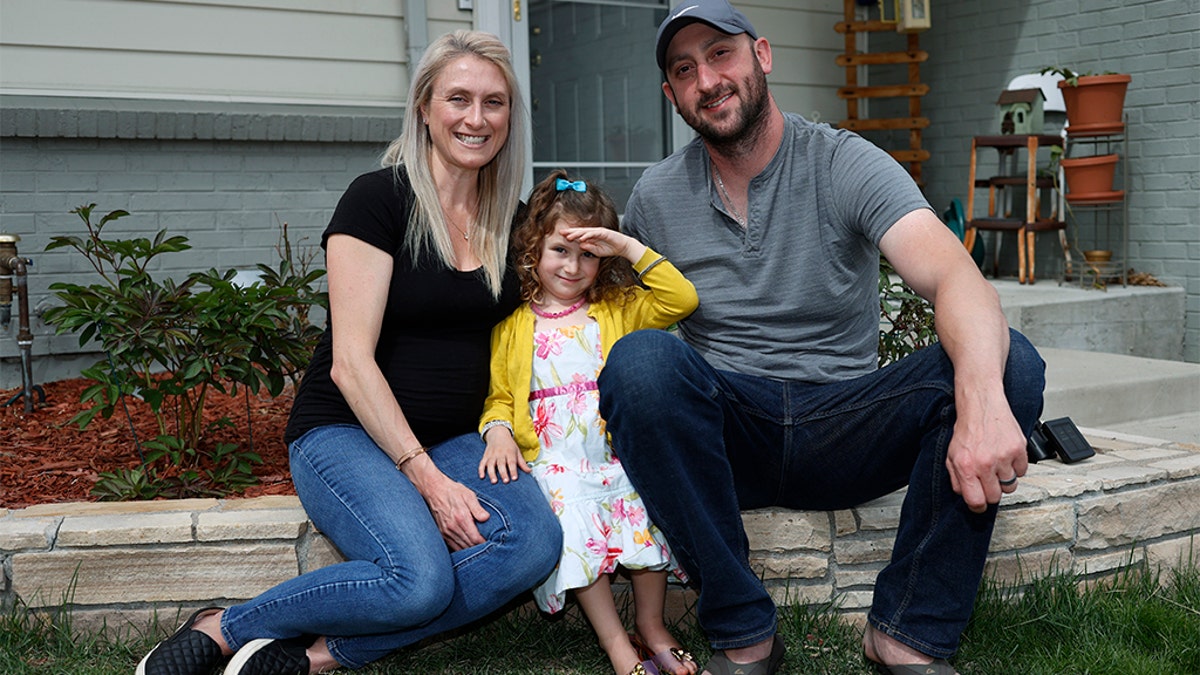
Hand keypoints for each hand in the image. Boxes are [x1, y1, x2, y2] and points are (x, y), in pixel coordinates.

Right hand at [413, 463, 490, 550]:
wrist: (435, 490)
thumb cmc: (454, 491)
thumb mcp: (469, 495)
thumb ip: (477, 508)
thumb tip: (486, 518)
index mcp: (461, 518)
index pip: (475, 538)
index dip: (484, 543)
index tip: (491, 541)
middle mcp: (452, 527)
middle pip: (469, 545)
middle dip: (479, 547)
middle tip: (488, 546)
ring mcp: (446, 531)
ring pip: (461, 548)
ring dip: (471, 549)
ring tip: (479, 547)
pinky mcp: (442, 533)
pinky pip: (453, 546)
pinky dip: (461, 548)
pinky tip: (468, 546)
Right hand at [478, 431, 529, 483]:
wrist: (498, 434)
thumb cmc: (509, 445)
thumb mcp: (517, 452)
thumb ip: (522, 463)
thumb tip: (529, 471)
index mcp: (509, 452)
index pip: (512, 462)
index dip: (513, 470)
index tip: (514, 478)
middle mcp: (500, 454)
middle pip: (501, 464)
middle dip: (503, 473)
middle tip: (505, 481)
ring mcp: (492, 455)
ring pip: (490, 464)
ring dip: (492, 473)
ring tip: (494, 481)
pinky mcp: (485, 456)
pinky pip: (482, 463)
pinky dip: (481, 470)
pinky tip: (482, 476)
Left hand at [562, 227, 645, 262]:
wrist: (623, 247)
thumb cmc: (610, 248)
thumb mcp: (597, 251)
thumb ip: (589, 248)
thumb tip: (580, 245)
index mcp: (591, 236)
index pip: (578, 234)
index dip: (570, 234)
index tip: (561, 236)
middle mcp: (593, 232)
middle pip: (579, 231)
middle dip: (570, 231)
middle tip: (560, 232)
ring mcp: (598, 231)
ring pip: (585, 231)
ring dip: (576, 233)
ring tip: (569, 236)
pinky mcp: (604, 232)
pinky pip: (594, 234)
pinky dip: (587, 235)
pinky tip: (581, 238)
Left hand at [945, 395, 1028, 512]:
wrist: (981, 406)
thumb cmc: (967, 430)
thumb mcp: (951, 456)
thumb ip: (956, 479)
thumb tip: (966, 496)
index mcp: (966, 467)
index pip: (976, 501)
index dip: (978, 506)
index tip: (979, 504)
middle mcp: (985, 464)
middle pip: (995, 497)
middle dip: (991, 492)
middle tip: (988, 480)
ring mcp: (1003, 457)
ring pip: (1011, 486)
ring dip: (1004, 480)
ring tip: (996, 465)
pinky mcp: (1019, 450)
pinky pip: (1022, 472)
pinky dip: (1016, 468)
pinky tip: (1006, 457)